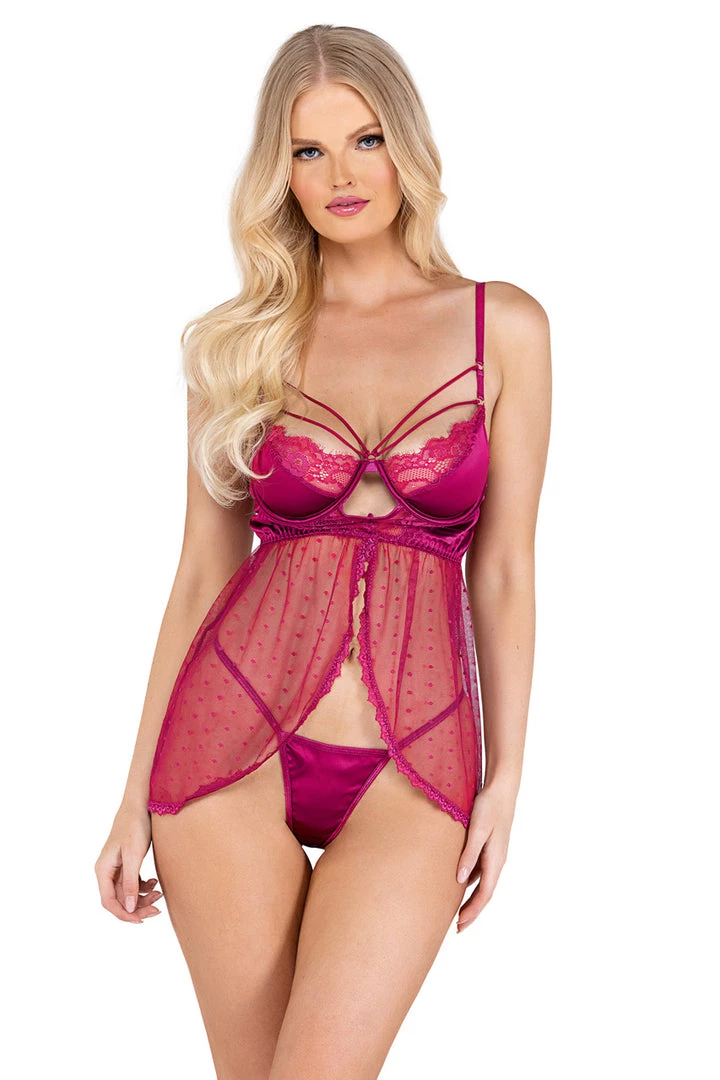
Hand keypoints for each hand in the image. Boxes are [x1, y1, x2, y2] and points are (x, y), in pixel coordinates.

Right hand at [95, 804, 163, 923]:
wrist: (139, 804)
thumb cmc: (134, 826)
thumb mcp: (134, 855)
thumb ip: (129, 882)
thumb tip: (128, 907)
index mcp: (103, 870)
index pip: (109, 902)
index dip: (124, 914)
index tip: (142, 919)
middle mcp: (106, 870)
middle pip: (118, 899)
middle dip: (137, 906)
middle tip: (157, 910)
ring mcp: (116, 867)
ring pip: (126, 892)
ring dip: (142, 896)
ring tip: (159, 893)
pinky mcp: (126, 862)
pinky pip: (132, 882)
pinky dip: (143, 886)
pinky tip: (154, 882)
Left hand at [454, 777, 517, 932]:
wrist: (502, 787)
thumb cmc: (489, 806)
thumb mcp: (477, 829)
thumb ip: (469, 854)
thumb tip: (460, 880)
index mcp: (496, 859)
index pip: (485, 894)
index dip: (472, 911)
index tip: (459, 925)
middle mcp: (498, 860)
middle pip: (485, 893)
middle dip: (472, 911)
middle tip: (457, 928)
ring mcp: (495, 854)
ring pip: (484, 883)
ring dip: (472, 899)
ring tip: (458, 911)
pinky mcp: (491, 846)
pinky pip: (481, 871)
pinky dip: (472, 883)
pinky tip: (460, 883)